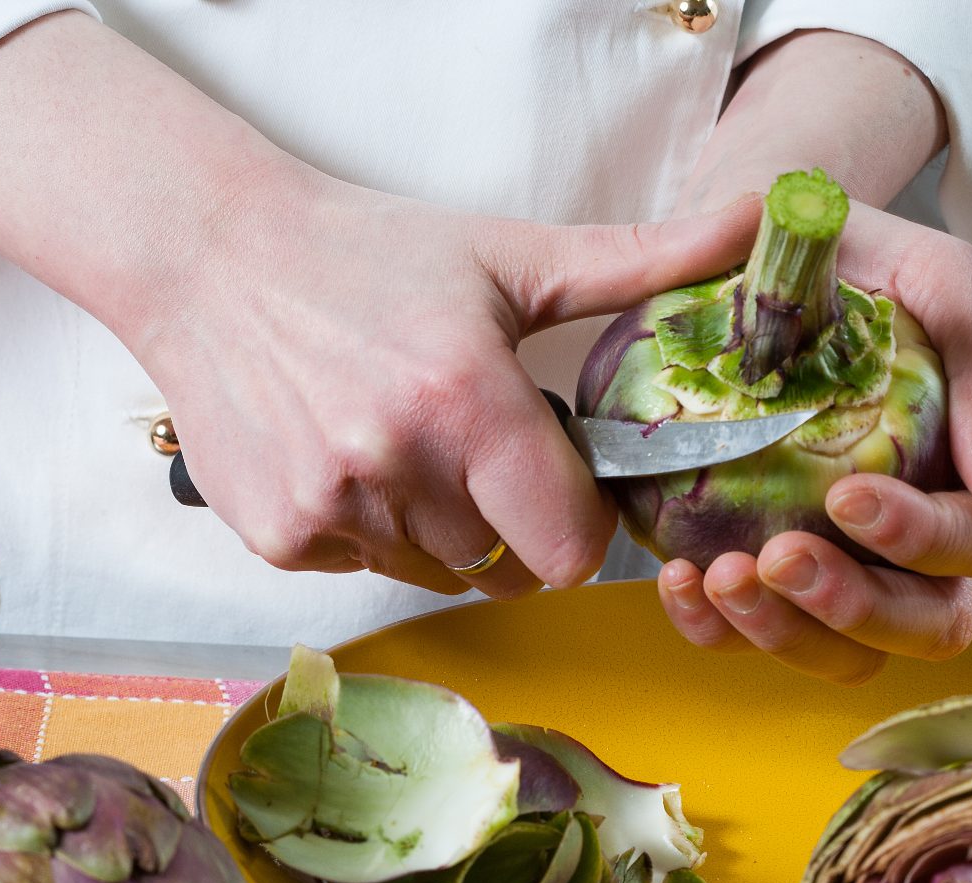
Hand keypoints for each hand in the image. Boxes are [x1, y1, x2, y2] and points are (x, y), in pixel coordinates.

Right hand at [130, 173, 760, 596]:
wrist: (211, 260)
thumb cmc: (364, 255)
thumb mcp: (508, 258)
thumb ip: (640, 263)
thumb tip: (760, 223)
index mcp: (469, 403)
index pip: (568, 550)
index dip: (575, 523)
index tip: (555, 480)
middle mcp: (397, 468)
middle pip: (501, 566)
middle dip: (504, 518)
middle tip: (467, 440)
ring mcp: (330, 510)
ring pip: (432, 571)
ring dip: (434, 524)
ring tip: (398, 437)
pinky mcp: (278, 537)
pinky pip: (361, 566)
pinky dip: (364, 528)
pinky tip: (341, 453)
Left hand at [656, 204, 971, 683]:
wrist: (772, 250)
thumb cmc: (867, 263)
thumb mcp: (937, 278)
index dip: (919, 540)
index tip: (846, 495)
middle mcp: (925, 542)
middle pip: (921, 626)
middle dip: (850, 605)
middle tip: (775, 556)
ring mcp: (848, 565)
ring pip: (840, 651)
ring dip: (780, 631)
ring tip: (719, 576)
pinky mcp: (770, 573)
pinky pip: (752, 635)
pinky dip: (714, 626)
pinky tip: (678, 579)